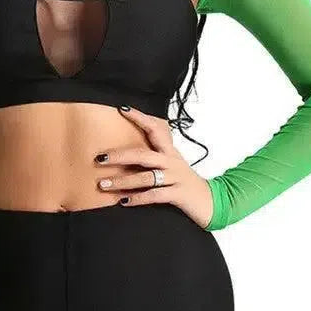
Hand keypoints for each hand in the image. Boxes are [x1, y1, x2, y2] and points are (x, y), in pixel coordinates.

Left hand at [93, 105, 213, 229]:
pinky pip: (154, 195)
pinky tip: (123, 201)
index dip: (139, 118)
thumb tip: (128, 152)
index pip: (154, 128)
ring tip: (103, 184)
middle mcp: (171, 161)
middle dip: (119, 156)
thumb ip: (154, 158)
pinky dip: (137, 198)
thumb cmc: (184, 182)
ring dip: (122, 181)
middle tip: (100, 158)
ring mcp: (175, 177)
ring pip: (144, 177)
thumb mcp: (172, 165)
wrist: (210, 202)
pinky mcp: (178, 194)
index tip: (122, 108)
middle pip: (142, 154)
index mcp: (169, 151)